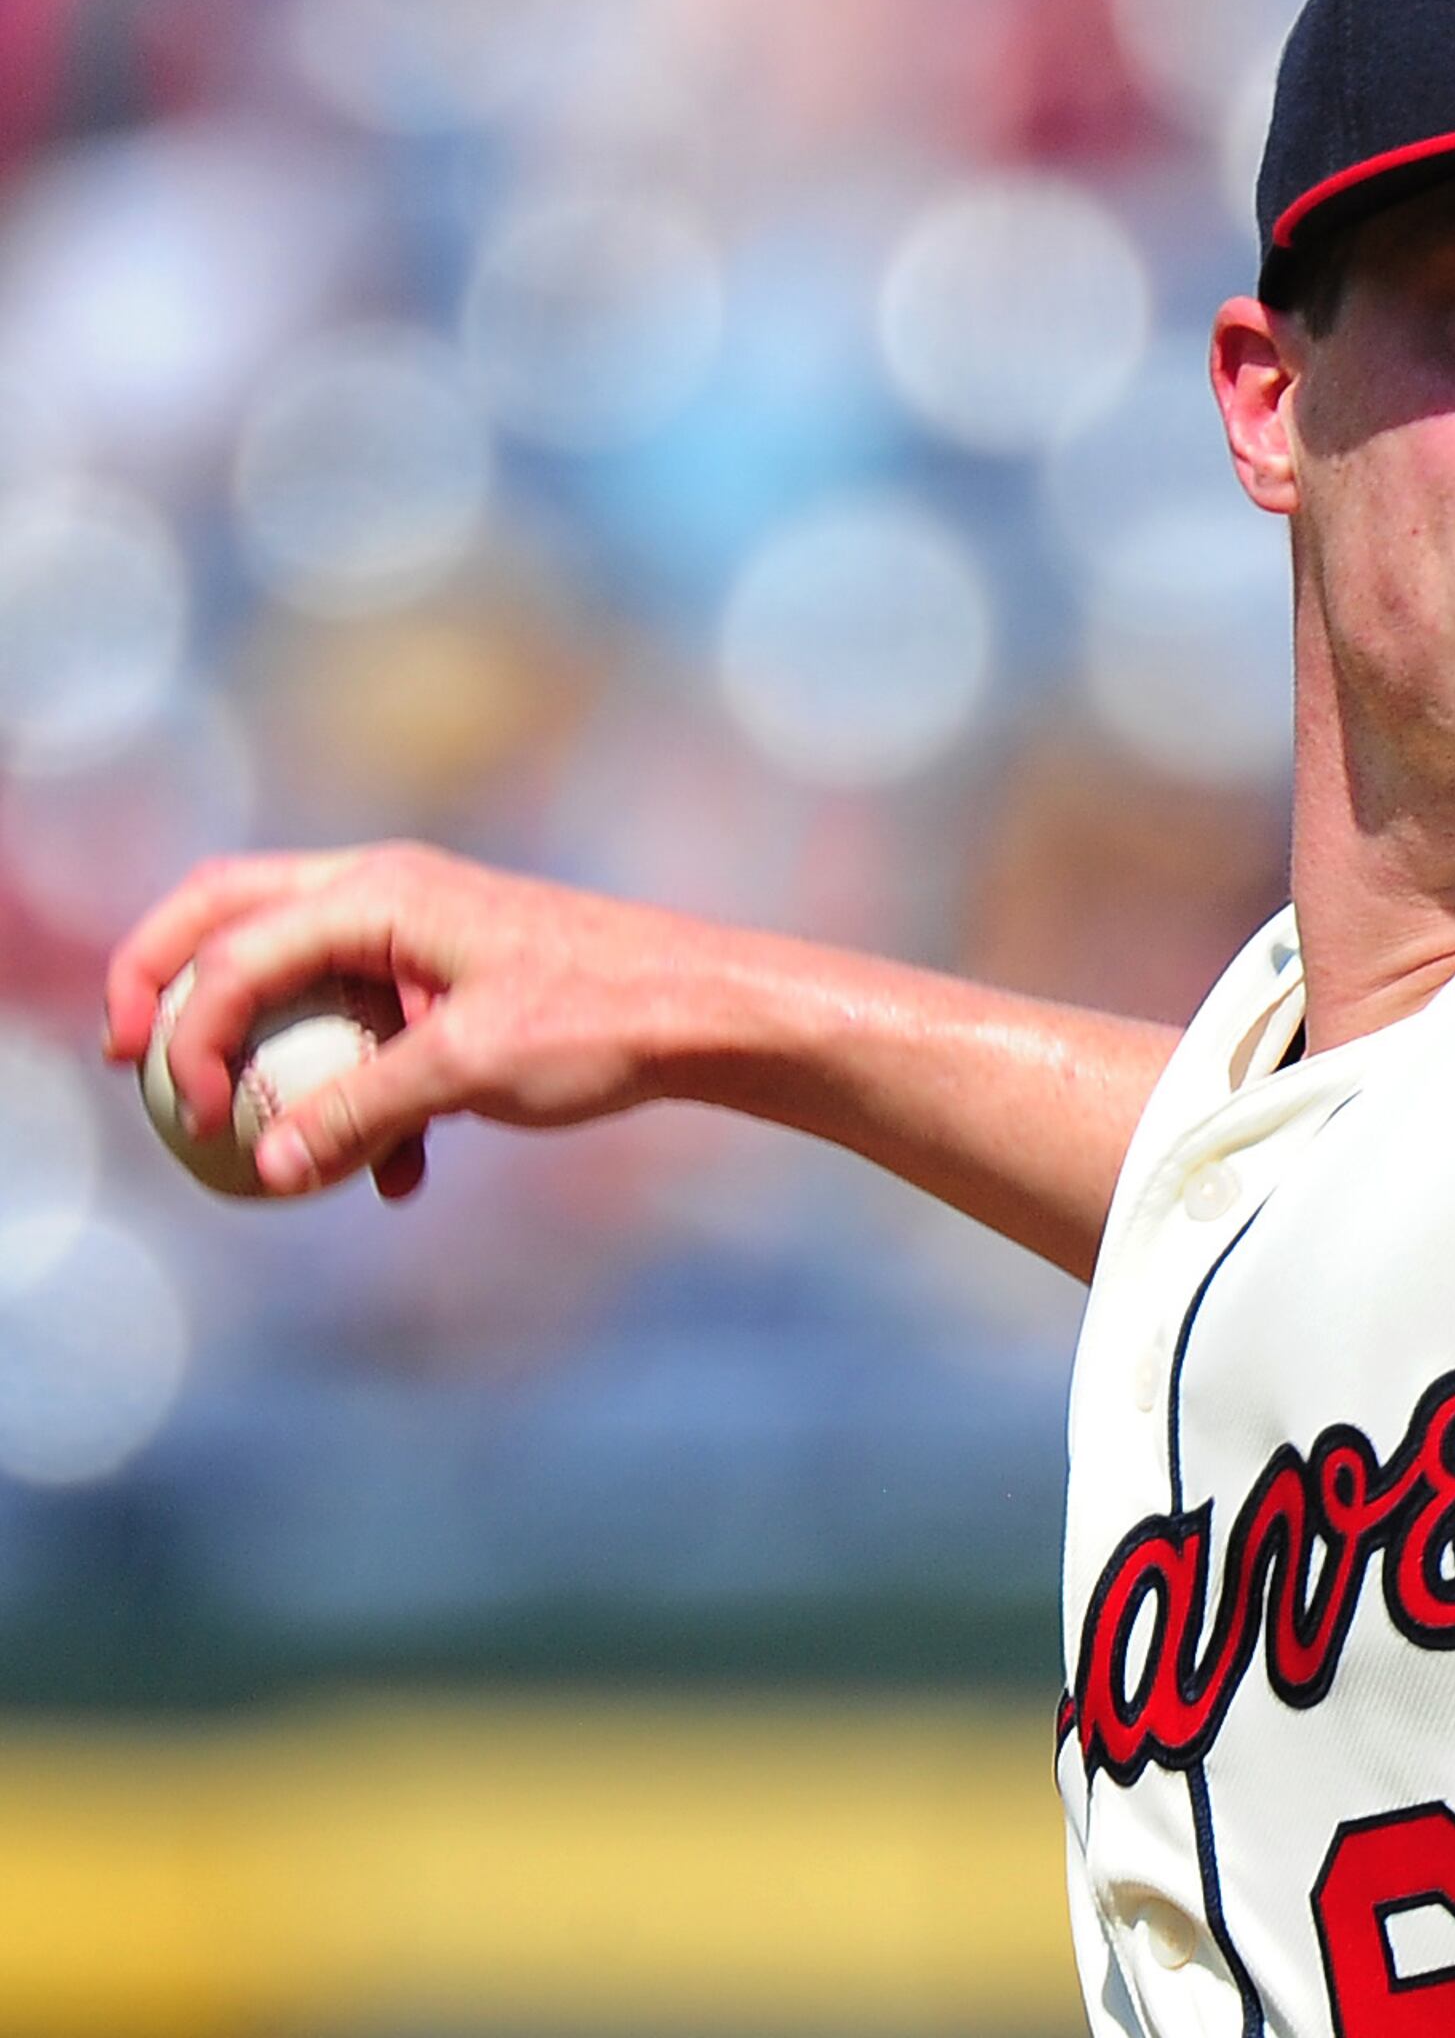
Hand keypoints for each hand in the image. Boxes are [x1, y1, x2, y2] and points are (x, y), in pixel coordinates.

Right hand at [102, 844, 729, 1199]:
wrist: (713, 1013)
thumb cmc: (602, 1018)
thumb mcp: (467, 1070)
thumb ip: (358, 1112)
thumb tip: (266, 1166)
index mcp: (381, 892)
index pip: (236, 947)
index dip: (186, 1027)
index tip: (184, 1110)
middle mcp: (391, 894)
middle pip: (235, 919)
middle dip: (173, 988)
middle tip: (127, 1057)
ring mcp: (423, 934)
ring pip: (305, 983)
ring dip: (277, 1057)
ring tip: (248, 1134)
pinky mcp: (457, 985)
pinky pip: (374, 1029)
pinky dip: (366, 1094)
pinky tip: (398, 1177)